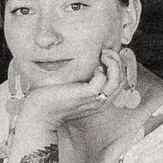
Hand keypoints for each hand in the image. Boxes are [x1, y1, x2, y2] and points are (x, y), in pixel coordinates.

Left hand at [9, 48, 131, 131]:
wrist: (40, 112)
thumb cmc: (53, 98)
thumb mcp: (73, 87)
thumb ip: (83, 79)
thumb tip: (88, 62)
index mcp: (100, 100)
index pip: (120, 82)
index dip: (119, 66)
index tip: (107, 54)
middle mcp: (101, 101)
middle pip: (122, 80)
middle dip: (118, 61)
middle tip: (106, 51)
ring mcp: (94, 99)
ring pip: (117, 80)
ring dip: (114, 63)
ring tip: (103, 54)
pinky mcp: (85, 95)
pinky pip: (103, 81)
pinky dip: (101, 70)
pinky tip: (93, 67)